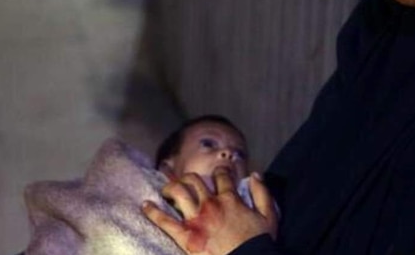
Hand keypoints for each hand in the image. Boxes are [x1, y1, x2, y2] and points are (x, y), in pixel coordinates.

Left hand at [143, 168, 277, 254]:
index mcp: (230, 199)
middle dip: (190, 177)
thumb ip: (262, 193)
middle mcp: (211, 204)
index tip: (219, 172)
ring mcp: (196, 219)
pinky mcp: (185, 236)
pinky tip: (145, 205)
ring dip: (170, 187)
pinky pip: (165, 221)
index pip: (222, 176)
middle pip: (195, 180)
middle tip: (187, 182)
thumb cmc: (258, 242)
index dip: (221, 171)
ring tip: (166, 189)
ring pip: (179, 192)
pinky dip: (153, 212)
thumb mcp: (269, 216)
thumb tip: (255, 174)